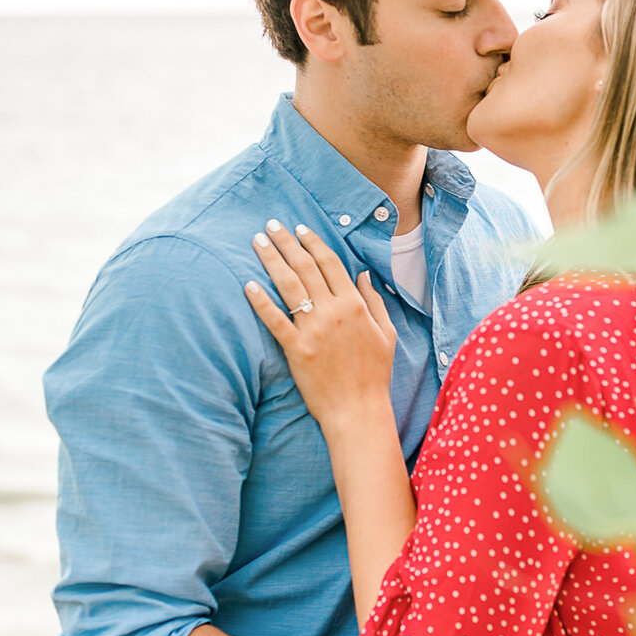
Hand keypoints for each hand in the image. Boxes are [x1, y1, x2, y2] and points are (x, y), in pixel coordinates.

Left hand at [243, 220, 398, 436]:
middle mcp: (334, 311)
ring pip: (288, 286)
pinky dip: (261, 301)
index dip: (312, 242)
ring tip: (257, 241)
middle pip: (305, 267)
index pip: (330, 263)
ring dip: (271, 260)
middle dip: (286, 242)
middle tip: (270, 225)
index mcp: (355, 305)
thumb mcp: (387, 333)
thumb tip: (363, 274)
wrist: (359, 410)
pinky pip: (275, 320)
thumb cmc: (374, 374)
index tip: (298, 228)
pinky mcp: (297, 349)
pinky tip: (248, 285)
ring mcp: (314, 329)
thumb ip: (374, 301)